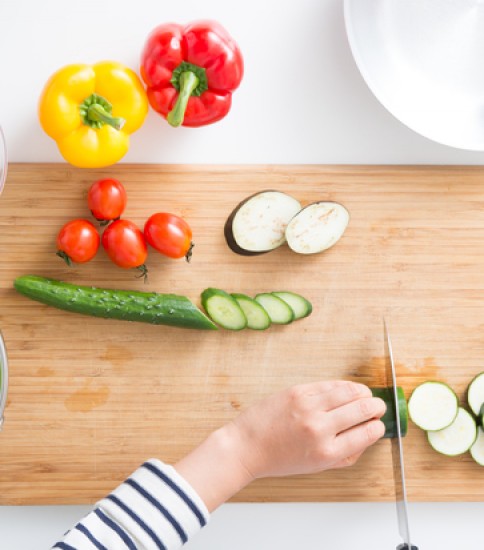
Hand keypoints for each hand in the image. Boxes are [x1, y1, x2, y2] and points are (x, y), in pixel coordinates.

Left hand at [175, 380, 385, 511]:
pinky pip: (328, 384)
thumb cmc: (279, 459)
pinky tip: (347, 389)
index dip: (377, 427)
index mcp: (327, 452)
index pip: (367, 434)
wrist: (247, 446)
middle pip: (362, 409)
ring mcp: (308, 407)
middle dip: (375, 406)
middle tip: (378, 406)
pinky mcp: (297, 392)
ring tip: (366, 395)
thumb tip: (366, 436)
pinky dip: (343, 385)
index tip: (378, 424)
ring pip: (348, 392)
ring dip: (363, 392)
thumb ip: (344, 455)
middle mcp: (320, 428)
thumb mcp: (316, 467)